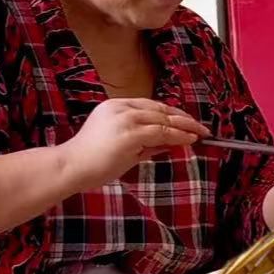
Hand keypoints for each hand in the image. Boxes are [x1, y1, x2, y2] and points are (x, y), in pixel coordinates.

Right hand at [60, 98, 207, 187]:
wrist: (71, 167)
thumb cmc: (92, 162)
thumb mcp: (124, 148)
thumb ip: (146, 144)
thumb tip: (171, 144)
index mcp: (116, 106)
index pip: (152, 106)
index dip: (172, 113)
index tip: (188, 121)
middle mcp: (121, 108)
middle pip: (161, 109)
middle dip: (184, 118)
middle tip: (202, 127)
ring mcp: (125, 119)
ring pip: (164, 120)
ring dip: (186, 126)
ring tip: (202, 133)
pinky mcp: (130, 133)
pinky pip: (162, 132)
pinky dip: (179, 136)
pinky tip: (190, 140)